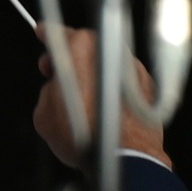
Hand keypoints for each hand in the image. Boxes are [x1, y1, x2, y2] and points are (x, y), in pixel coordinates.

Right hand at [34, 24, 171, 169]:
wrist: (124, 157)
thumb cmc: (86, 136)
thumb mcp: (43, 112)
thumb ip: (49, 88)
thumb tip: (56, 87)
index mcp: (81, 49)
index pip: (58, 32)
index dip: (47, 35)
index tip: (43, 35)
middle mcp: (111, 52)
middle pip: (86, 45)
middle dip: (71, 57)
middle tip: (57, 74)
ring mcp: (132, 68)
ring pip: (106, 61)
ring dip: (94, 71)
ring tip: (83, 97)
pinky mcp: (148, 85)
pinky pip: (124, 78)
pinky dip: (113, 86)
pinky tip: (103, 107)